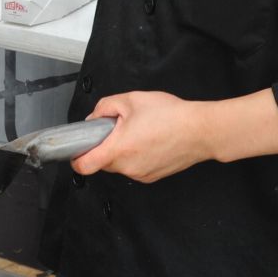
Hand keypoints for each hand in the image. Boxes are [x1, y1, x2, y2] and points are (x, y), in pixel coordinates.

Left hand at [71, 91, 211, 181]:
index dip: (75, 157)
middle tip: (118, 128)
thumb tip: (94, 118)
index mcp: (118, 149)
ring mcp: (141, 174)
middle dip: (104, 146)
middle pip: (102, 162)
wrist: (201, 130)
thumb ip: (105, 107)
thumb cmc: (171, 116)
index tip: (76, 149)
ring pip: (119, 164)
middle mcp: (128, 167)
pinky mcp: (152, 176)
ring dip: (121, 151)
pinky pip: (134, 167)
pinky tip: (149, 141)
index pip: (84, 165)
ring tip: (139, 132)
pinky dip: (135, 156)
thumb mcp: (131, 100)